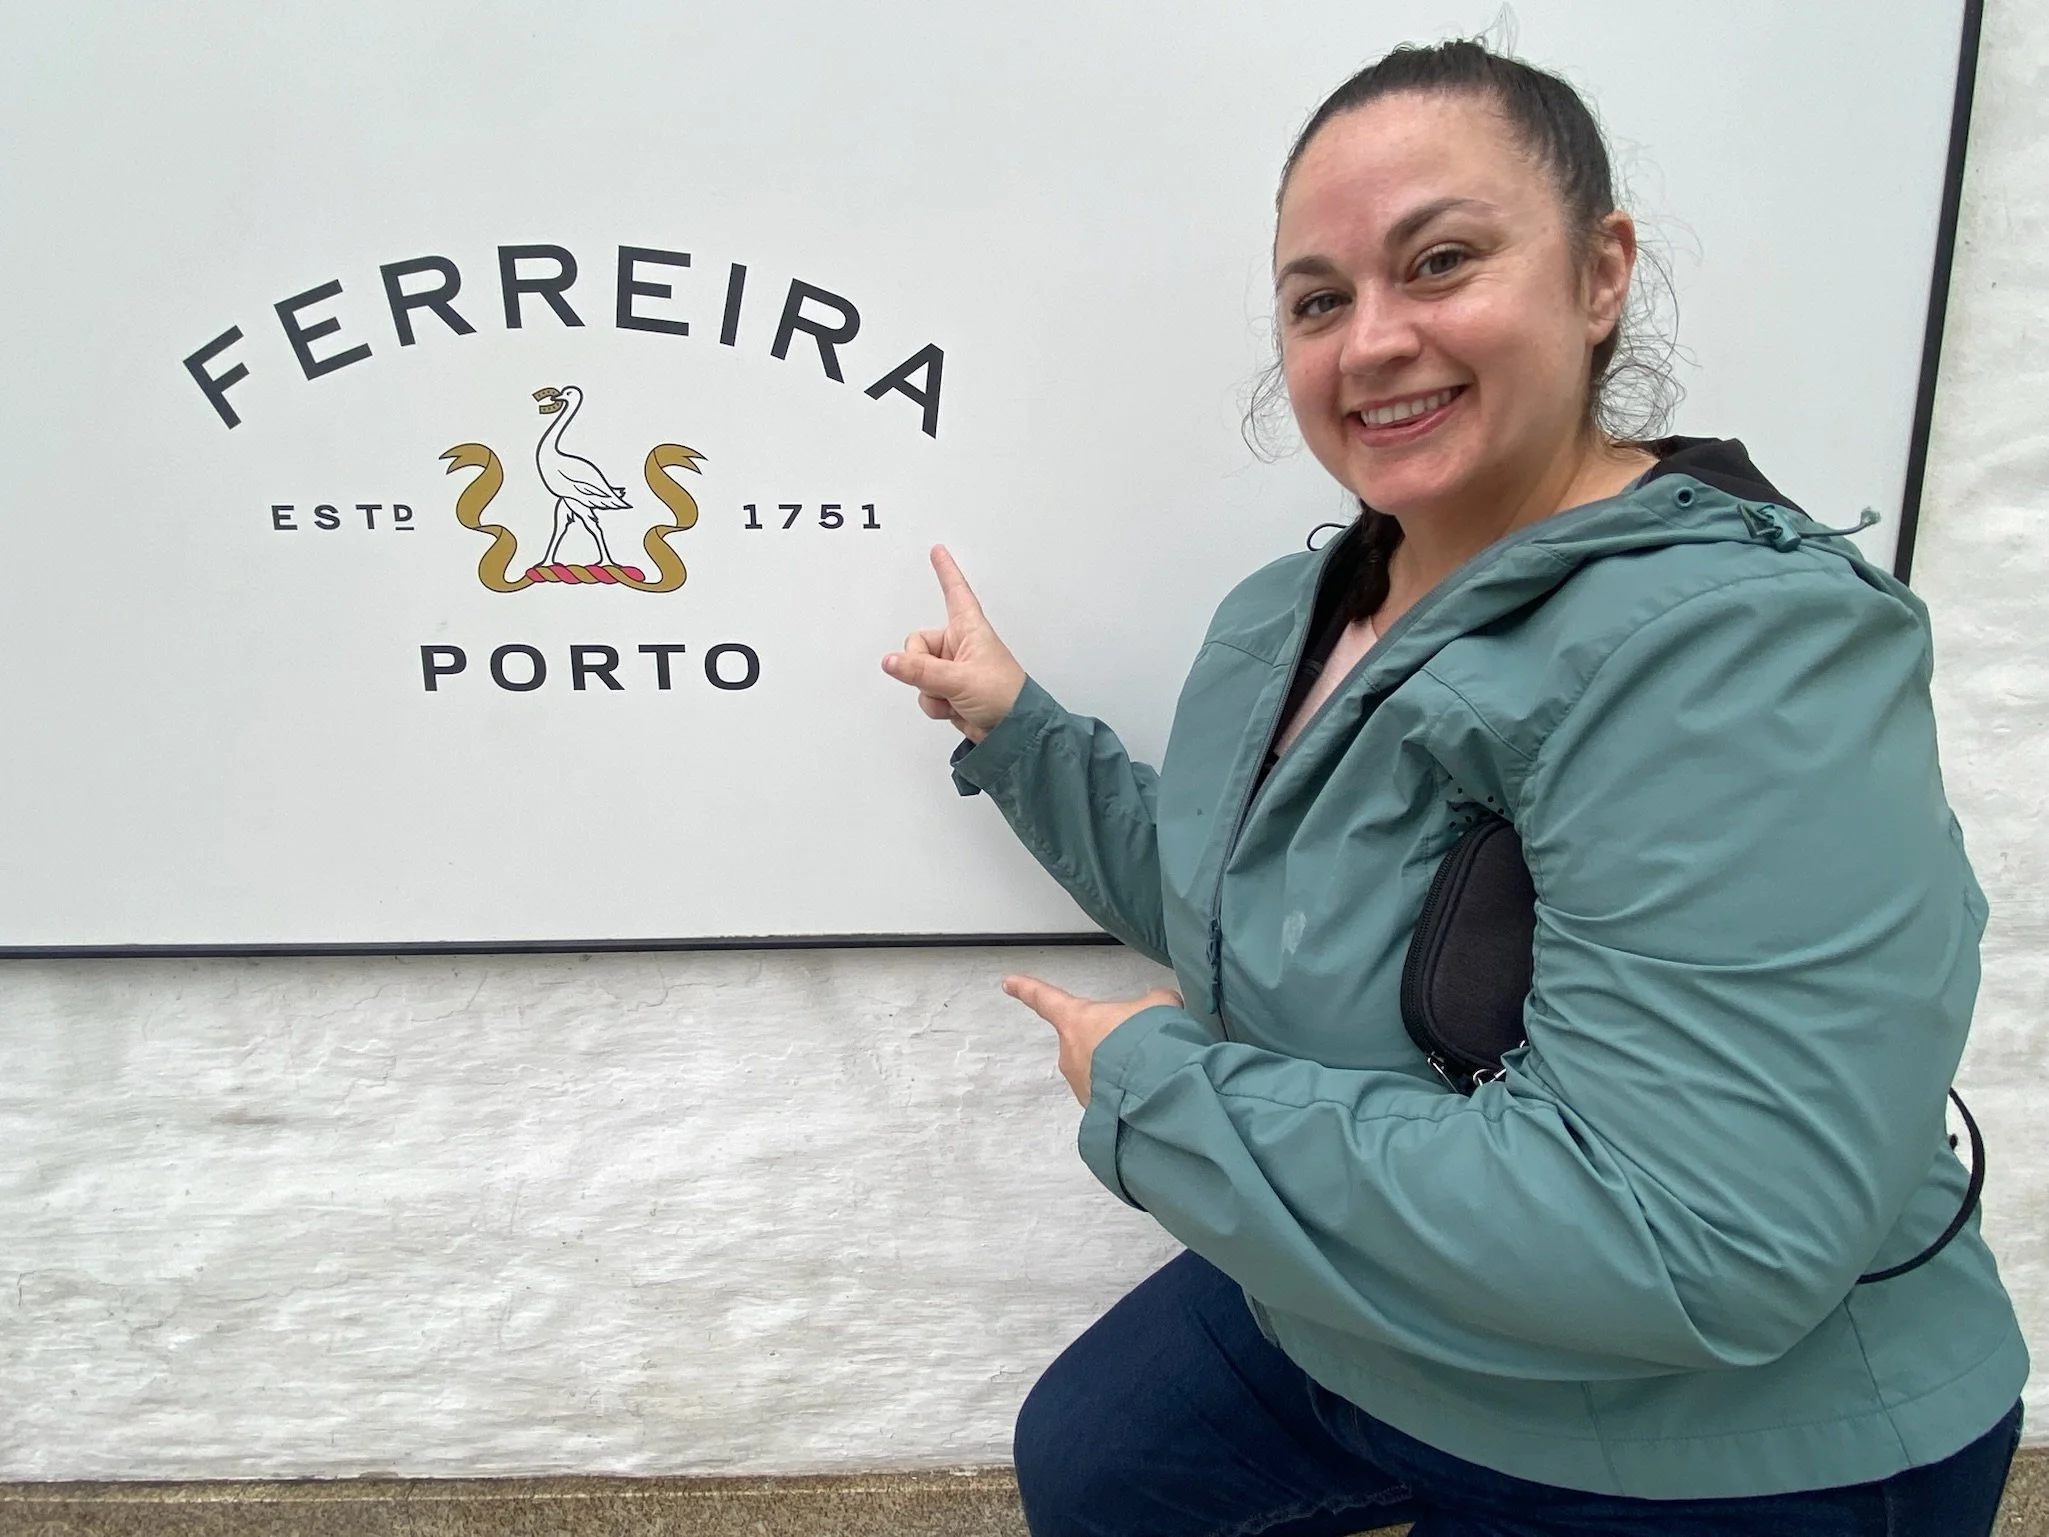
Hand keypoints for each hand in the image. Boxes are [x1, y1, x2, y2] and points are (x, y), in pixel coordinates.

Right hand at [882, 545, 1027, 742]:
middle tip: (945, 681)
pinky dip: (935, 704)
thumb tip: (889, 662)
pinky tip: (955, 709)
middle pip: (916, 645)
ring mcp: (952, 669)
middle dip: (921, 667)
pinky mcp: (948, 691)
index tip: (938, 550)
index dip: (946, 572)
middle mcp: (959, 645)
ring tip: (956, 697)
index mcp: (969, 629)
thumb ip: (920, 671)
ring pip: (917, 673)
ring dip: (930, 691)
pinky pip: (924, 693)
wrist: (1013, 732)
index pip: (955, 592)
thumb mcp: (959, 679)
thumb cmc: (1002, 695)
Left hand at [1002, 975, 1183, 1105]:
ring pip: (1100, 1070)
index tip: (1007, 982)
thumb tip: (1158, 1006)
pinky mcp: (1094, 1111)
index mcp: (1076, 1020)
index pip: (1045, 999)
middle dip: (1110, 1043)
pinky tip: (1149, 1089)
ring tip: (1151, 1069)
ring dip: (1121, 1069)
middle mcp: (1070, 1053)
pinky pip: (1109, 1094)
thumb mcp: (1158, 1007)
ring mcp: (1080, 1085)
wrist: (1153, 1090)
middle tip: (1140, 1045)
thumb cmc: (1144, 1039)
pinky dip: (1126, 1090)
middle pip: (1086, 1041)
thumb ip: (1153, 1003)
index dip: (1027, 988)